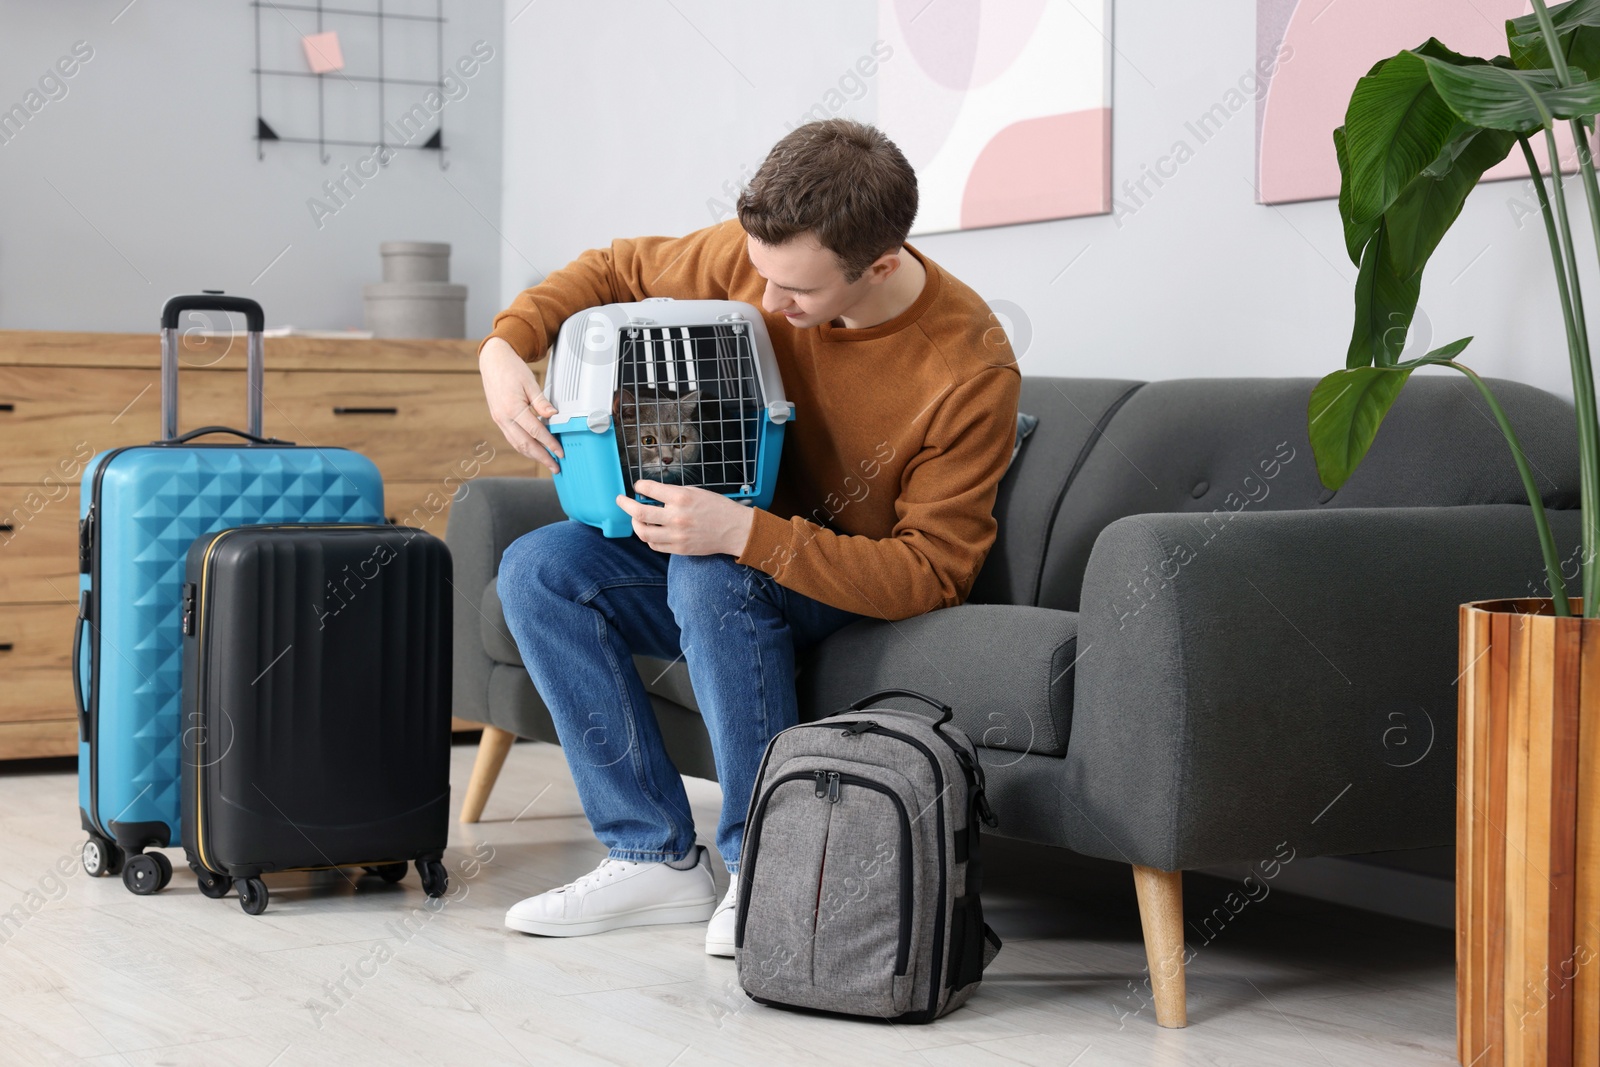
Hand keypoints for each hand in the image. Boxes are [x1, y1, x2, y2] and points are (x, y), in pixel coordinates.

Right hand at [479, 336, 563, 473]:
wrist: (493, 362)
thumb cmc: (512, 369)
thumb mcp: (530, 383)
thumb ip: (541, 402)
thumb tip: (554, 416)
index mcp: (512, 408)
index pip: (535, 432)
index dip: (549, 444)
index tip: (560, 453)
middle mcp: (503, 417)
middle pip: (525, 444)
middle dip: (542, 457)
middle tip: (556, 466)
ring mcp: (499, 420)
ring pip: (517, 444)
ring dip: (533, 456)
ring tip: (547, 462)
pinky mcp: (499, 419)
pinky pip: (512, 438)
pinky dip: (524, 447)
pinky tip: (534, 450)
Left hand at [618, 481, 755, 555]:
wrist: (735, 529)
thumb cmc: (717, 508)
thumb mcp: (696, 492)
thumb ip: (673, 493)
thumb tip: (652, 494)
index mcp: (681, 497)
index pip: (649, 489)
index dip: (639, 486)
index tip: (638, 487)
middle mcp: (676, 516)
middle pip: (639, 512)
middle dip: (625, 505)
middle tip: (620, 500)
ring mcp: (677, 535)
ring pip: (643, 532)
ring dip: (635, 523)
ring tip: (635, 518)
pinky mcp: (679, 548)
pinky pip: (654, 545)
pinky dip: (648, 537)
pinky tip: (650, 530)